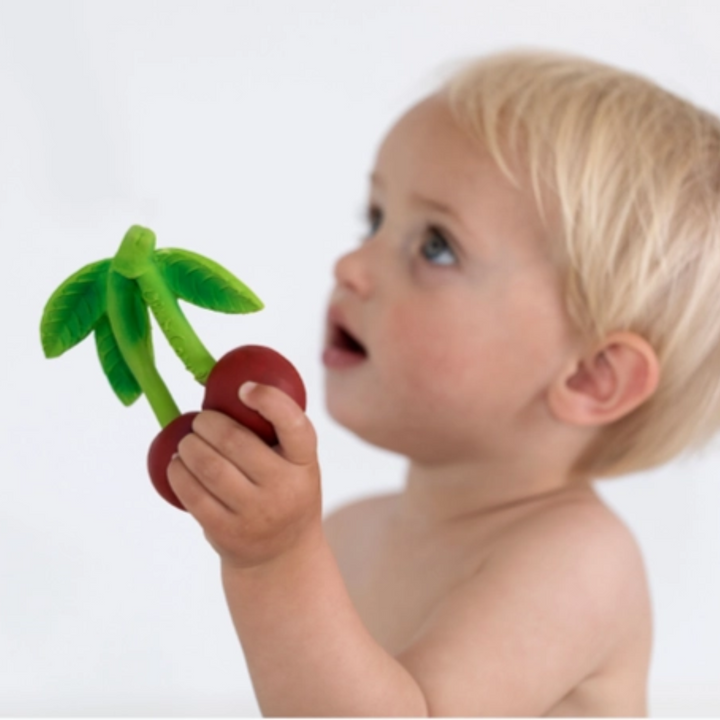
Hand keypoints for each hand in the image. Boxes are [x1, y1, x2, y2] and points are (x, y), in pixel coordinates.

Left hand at [167, 382, 322, 569]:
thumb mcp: (295, 464)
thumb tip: (225, 387)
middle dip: (207, 423)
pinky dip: (177, 473)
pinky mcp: (228, 532)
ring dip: (188, 446)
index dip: (268, 400)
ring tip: (186, 442)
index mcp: (305, 462)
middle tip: (201, 420)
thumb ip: (275, 433)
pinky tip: (177, 465)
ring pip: (209, 467)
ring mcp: (256, 513)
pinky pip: (192, 495)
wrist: (282, 555)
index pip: (293, 424)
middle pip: (235, 442)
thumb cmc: (284, 492)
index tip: (244, 388)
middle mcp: (285, 488)